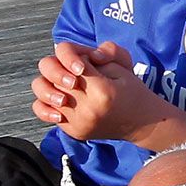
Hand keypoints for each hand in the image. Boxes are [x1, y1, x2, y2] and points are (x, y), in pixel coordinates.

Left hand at [31, 41, 156, 140]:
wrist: (141, 123)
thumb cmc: (132, 91)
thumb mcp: (123, 66)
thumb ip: (103, 54)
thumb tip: (80, 56)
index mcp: (101, 91)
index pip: (70, 62)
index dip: (71, 56)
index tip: (82, 63)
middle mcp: (87, 109)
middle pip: (52, 78)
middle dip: (58, 68)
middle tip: (73, 73)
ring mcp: (78, 123)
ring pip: (43, 96)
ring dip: (48, 84)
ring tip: (63, 85)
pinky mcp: (73, 131)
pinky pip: (46, 114)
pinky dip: (47, 102)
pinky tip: (60, 99)